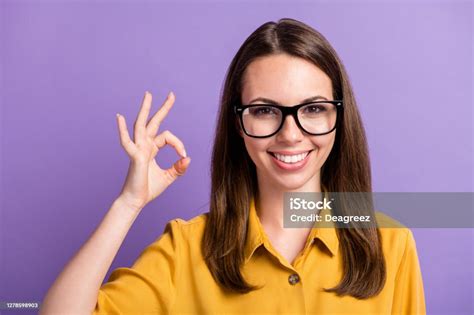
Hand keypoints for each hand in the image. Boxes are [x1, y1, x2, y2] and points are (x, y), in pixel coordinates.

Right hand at [115, 91, 190, 210]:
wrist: (136, 200)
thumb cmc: (149, 188)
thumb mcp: (169, 176)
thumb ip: (179, 167)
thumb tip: (188, 158)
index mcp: (152, 148)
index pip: (167, 136)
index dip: (178, 144)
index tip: (184, 155)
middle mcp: (144, 145)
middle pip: (154, 122)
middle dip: (163, 108)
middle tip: (171, 94)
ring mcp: (138, 149)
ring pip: (141, 125)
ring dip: (145, 109)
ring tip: (148, 95)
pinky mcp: (134, 156)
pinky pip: (127, 142)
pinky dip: (122, 130)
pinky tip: (119, 117)